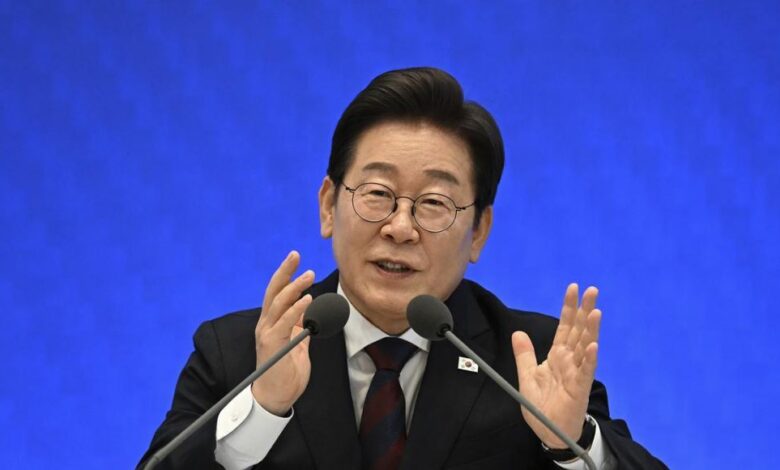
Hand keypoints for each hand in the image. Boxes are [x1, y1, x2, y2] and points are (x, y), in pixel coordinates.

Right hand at [251, 251, 314, 415]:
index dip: (285, 275)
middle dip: (285, 271)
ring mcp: (267, 333)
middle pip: (273, 291)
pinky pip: (285, 322)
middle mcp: (266, 325)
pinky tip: (308, 299)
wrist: (275, 398)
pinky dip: (296, 309)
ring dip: (294, 287)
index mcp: (272, 323)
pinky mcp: (271, 344)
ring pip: (279, 303)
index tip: (295, 260)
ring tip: (308, 274)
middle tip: (295, 254)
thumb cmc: (286, 374)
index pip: (277, 293)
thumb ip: (302, 330)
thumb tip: (312, 316)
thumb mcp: (298, 347)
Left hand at [512, 283, 601, 447]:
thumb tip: (518, 333)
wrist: (549, 432)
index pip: (565, 326)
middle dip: (584, 310)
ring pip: (585, 347)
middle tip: (591, 290)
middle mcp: (570, 361)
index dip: (568, 308)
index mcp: (558, 356)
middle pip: (578, 331)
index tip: (573, 288)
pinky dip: (589, 359)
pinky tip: (593, 346)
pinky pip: (585, 372)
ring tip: (595, 311)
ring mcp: (577, 373)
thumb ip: (524, 355)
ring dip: (591, 329)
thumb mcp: (527, 377)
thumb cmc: (542, 406)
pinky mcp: (579, 388)